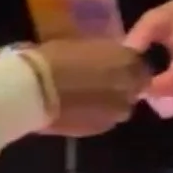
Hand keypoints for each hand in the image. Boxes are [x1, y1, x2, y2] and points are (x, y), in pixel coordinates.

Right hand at [36, 38, 150, 136]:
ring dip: (106, 102)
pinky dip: (92, 115)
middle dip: (119, 85)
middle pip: (132, 89)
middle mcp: (129, 88)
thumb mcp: (81, 42)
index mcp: (127, 60)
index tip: (109, 64)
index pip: (138, 64)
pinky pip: (102, 120)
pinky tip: (74, 109)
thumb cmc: (54, 57)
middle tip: (95, 81)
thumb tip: (101, 57)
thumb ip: (101, 52)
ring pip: (118, 107)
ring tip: (82, 97)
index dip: (123, 65)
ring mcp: (115, 113)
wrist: (33, 90)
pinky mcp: (98, 130)